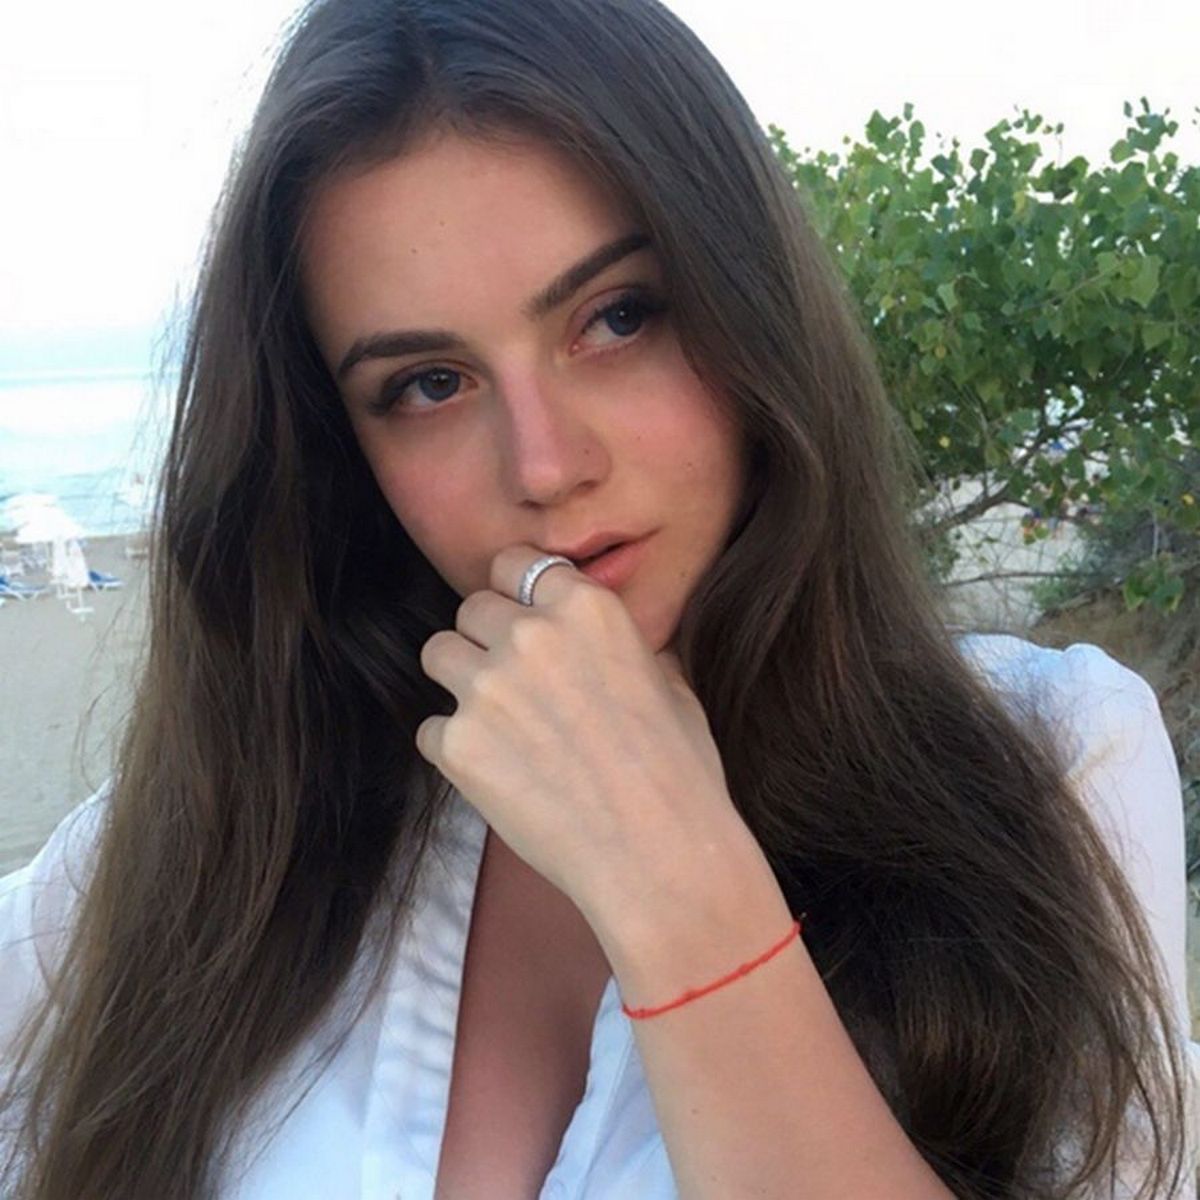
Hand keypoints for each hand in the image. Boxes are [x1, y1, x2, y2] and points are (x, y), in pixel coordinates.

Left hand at [414, 543, 753, 925]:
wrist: (658, 856)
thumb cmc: (679, 774)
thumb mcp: (671, 683)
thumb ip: (621, 644)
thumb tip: (602, 639)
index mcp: (586, 609)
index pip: (516, 564)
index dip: (516, 592)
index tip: (522, 618)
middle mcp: (529, 635)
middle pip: (473, 608)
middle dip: (488, 639)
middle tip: (516, 685)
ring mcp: (488, 688)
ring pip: (439, 653)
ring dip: (462, 681)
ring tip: (498, 723)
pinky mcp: (458, 745)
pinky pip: (432, 728)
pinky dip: (455, 748)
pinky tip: (498, 775)